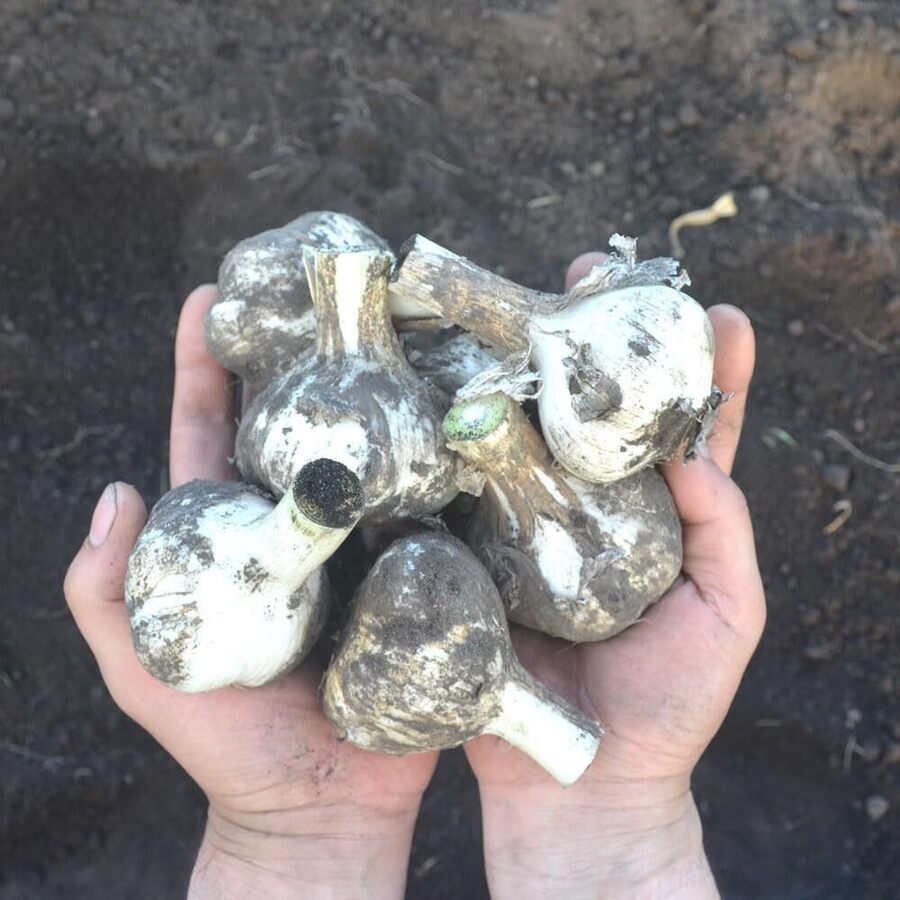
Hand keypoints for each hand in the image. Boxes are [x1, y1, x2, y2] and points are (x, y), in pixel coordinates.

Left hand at [64, 286, 437, 899]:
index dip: (209, 364)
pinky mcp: (419, 574)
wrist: (322, 810)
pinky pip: (434, 510)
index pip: (214, 430)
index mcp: (235, 533)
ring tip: (408, 331)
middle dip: (308, 354)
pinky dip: (447, 465)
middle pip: (301, 422)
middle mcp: (301, 524)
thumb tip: (116, 494)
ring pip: (375, 451)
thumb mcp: (147, 671)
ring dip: (387, 395)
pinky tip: (465, 416)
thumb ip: (110, 596)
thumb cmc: (228, 746)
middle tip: (328, 289)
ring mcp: (364, 544)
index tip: (213, 297)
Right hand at [464, 254, 764, 898]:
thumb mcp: (726, 619)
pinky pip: (467, 481)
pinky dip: (460, 431)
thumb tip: (701, 455)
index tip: (713, 310)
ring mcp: (528, 522)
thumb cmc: (668, 707)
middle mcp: (591, 507)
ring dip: (524, 364)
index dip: (702, 368)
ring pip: (527, 430)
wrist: (574, 782)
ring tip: (519, 303)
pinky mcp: (476, 546)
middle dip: (599, 336)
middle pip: (596, 408)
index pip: (684, 429)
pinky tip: (450, 379)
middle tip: (595, 271)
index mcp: (659, 519)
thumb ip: (725, 537)